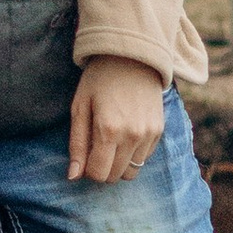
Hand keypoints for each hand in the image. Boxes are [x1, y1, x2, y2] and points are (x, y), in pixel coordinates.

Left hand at [68, 56, 165, 186]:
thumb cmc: (99, 80)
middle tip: (96, 147)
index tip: (85, 155)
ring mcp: (149, 134)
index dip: (88, 170)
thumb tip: (73, 177)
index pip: (98, 173)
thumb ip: (77, 144)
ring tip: (111, 140)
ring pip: (132, 172)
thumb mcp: (80, 108)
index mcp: (108, 130)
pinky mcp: (159, 130)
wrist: (132, 56)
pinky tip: (126, 133)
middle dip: (102, 168)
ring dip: (118, 164)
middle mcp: (132, 135)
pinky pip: (144, 158)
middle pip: (115, 176)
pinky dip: (133, 154)